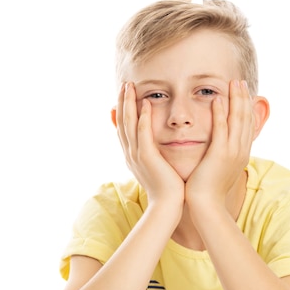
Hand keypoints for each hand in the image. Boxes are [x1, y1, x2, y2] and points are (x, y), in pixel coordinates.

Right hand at [115, 82, 184, 208]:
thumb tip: (155, 148)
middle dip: (122, 102)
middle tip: (123, 84)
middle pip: (122, 123)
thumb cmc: (167, 189)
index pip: (124, 128)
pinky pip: (143, 134)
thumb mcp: (157, 169)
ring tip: (130, 87)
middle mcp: (131, 153)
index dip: (123, 110)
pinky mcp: (147, 158)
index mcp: (132, 156)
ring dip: (129, 104)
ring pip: (129, 124)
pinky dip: (142, 118)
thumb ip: (154, 156)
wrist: (167, 205)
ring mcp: (137, 155)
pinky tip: (145, 104)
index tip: (124, 95)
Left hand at [185, 80, 254, 207]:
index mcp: (241, 153)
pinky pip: (222, 130)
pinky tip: (218, 99)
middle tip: (240, 81)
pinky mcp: (220, 155)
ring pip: (237, 120)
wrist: (207, 206)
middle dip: (243, 98)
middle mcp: (240, 151)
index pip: (246, 124)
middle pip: (246, 118)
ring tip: (233, 83)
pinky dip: (221, 114)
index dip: (245, 106)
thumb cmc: (208, 190)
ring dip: (235, 100)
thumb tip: (220, 147)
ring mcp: (232, 152)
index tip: (242, 91)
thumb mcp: (219, 169)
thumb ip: (221, 155)